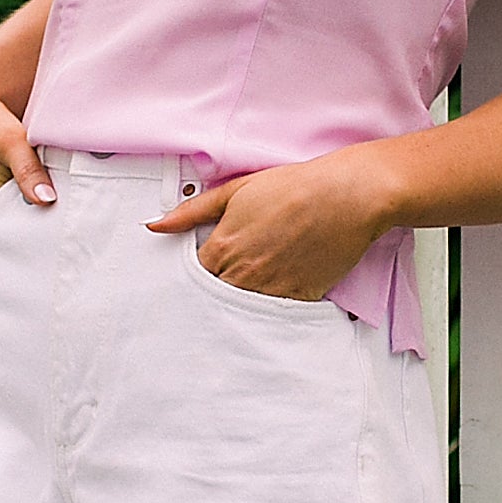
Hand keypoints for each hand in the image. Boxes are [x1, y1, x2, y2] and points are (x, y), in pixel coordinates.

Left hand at [148, 150, 390, 301]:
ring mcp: (270, 289)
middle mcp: (242, 274)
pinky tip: (271, 296)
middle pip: (213, 297)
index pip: (191, 277)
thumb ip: (192, 211)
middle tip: (220, 286)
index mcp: (221, 247)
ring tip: (248, 290)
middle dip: (213, 293)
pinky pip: (273, 315)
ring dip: (239, 304)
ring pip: (240, 310)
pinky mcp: (297, 297)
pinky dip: (268, 309)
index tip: (198, 275)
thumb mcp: (236, 190)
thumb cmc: (293, 187)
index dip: (193, 277)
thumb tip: (155, 225)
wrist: (346, 197)